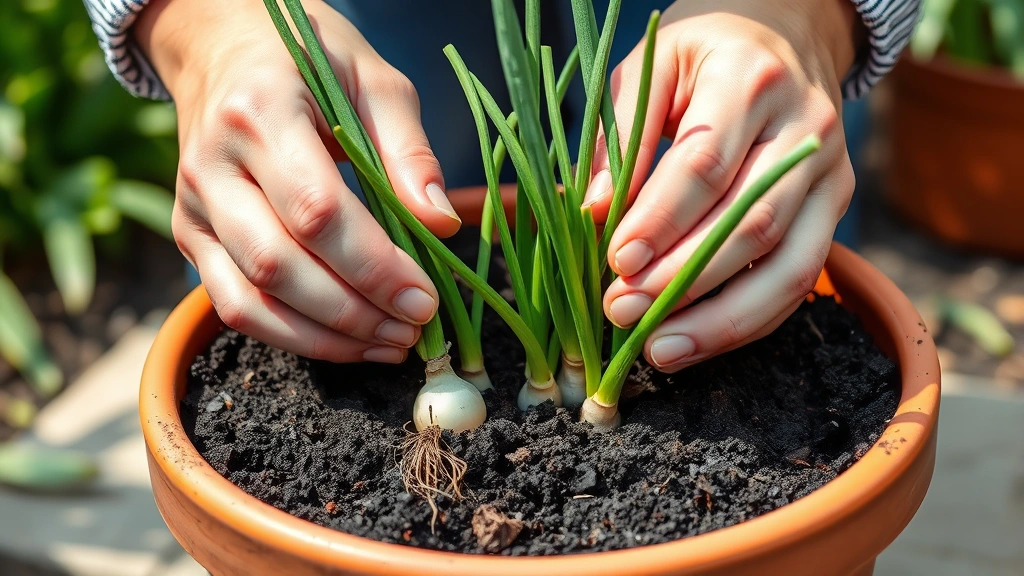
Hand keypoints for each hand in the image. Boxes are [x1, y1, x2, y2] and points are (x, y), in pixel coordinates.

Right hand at [136, 0, 461, 362]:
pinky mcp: (189, 236)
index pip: (316, 211)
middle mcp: (211, 166)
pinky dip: (291, 336)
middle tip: (414, 329)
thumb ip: (408, 152)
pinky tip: (346, 341)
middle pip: (278, 265)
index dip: (374, 266)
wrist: (221, 48)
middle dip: (354, 312)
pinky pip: (233, 304)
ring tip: (389, 344)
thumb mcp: (373, 79)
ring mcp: (192, 207)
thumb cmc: (306, 59)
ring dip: (324, 338)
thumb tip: (442, 226)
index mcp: (259, 113)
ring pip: (249, 299)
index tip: (425, 298)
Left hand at [584, 0, 863, 371]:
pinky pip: (799, 282)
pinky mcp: (832, 213)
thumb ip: (621, 136)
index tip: (616, 260)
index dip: (661, 220)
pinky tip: (695, 342)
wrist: (784, 41)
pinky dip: (748, 322)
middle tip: (621, 310)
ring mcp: (832, 177)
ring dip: (720, 320)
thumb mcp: (652, 67)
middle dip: (683, 279)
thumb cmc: (702, 57)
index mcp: (752, 80)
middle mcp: (807, 130)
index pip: (706, 162)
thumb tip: (595, 212)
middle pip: (752, 222)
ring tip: (658, 349)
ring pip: (789, 266)